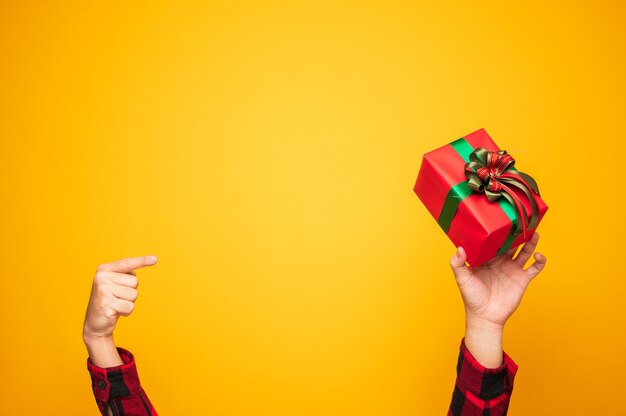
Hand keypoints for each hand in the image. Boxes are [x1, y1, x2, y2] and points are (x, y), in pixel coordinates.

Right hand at [83, 255, 156, 366]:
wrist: (95, 323)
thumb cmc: (111, 301)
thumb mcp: (116, 284)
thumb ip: (127, 273)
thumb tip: (151, 259)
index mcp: (104, 269)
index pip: (127, 263)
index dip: (142, 261)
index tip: (155, 259)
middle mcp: (101, 277)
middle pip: (135, 282)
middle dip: (130, 292)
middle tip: (117, 298)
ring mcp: (102, 290)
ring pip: (134, 295)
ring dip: (128, 302)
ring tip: (116, 305)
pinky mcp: (106, 304)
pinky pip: (130, 307)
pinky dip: (126, 312)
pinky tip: (114, 312)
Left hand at [449, 232, 545, 366]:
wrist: (485, 316)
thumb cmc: (471, 297)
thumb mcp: (462, 278)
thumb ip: (458, 264)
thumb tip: (459, 248)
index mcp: (487, 258)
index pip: (493, 241)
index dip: (497, 232)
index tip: (501, 220)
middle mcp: (501, 261)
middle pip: (511, 243)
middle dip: (516, 233)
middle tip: (520, 220)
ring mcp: (512, 269)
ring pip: (524, 251)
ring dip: (530, 242)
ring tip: (534, 232)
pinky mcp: (522, 279)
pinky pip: (535, 268)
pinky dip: (540, 261)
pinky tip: (539, 255)